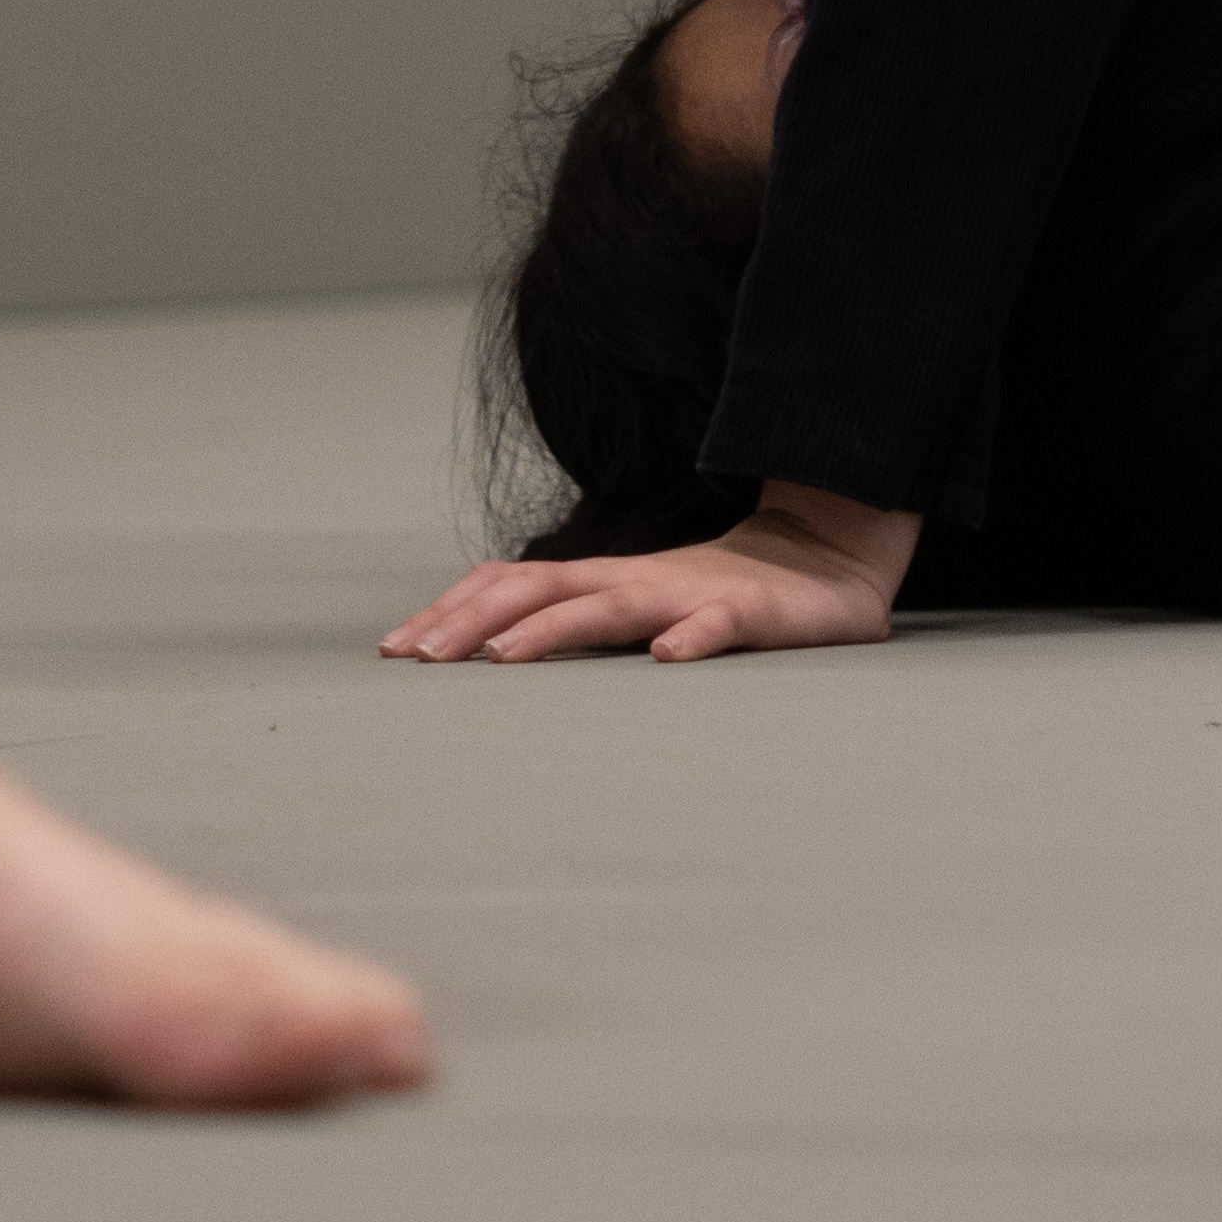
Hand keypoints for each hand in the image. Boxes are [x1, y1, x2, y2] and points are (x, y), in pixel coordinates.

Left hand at [380, 484, 916, 666]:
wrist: (825, 561)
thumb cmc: (716, 598)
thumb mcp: (636, 611)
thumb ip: (577, 625)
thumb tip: (490, 652)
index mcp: (605, 581)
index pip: (511, 585)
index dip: (453, 611)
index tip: (396, 651)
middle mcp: (635, 580)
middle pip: (540, 589)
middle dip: (474, 621)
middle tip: (419, 660)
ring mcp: (691, 594)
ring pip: (612, 605)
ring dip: (555, 630)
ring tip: (505, 659)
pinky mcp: (752, 614)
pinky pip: (719, 625)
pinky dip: (692, 637)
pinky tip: (667, 658)